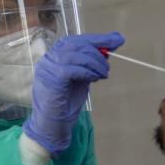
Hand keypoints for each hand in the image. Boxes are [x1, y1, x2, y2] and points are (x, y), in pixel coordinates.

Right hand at [23, 32, 124, 153]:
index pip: (76, 40)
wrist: (52, 125)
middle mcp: (49, 58)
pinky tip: (94, 78)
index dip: (98, 39)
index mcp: (55, 55)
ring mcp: (48, 67)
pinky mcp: (51, 79)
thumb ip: (90, 63)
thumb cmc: (66, 102)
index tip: (117, 39)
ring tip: (104, 74)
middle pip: (76, 44)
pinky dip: (87, 72)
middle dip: (98, 49)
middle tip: (109, 63)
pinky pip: (73, 69)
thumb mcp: (81, 78)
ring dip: (95, 63)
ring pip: (76, 55)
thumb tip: (109, 48)